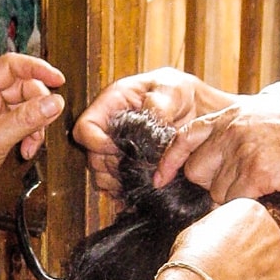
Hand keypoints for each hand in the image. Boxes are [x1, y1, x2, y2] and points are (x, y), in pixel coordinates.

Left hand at [0, 54, 64, 212]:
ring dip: (36, 125)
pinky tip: (27, 150)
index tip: (58, 79)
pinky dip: (30, 136)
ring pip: (27, 108)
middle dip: (38, 105)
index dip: (36, 68)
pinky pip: (23, 125)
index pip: (11, 66)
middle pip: (24, 88)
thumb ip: (26, 119)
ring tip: (32, 143)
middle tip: (46, 121)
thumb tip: (53, 102)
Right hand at [74, 69, 212, 196]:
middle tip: (135, 166)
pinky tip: (142, 189)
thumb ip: (160, 103)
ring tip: (141, 178)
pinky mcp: (126, 166)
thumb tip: (148, 122)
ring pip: (101, 175)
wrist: (195, 111)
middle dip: (110, 166)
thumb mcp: (173, 89)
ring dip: (117, 181)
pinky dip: (125, 191)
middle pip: (91, 156)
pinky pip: (116, 186)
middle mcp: (108, 129)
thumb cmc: (179, 93)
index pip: (85, 127)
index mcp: (111, 105)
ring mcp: (115, 149)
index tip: (116, 148)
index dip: (96, 142)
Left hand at [160, 102, 279, 201]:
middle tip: (239, 182)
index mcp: (229, 116)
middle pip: (196, 171)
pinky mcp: (256, 171)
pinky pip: (235, 200)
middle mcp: (230, 130)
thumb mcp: (263, 119)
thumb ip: (234, 133)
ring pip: (216, 191)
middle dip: (210, 184)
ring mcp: (242, 150)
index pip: (183, 137)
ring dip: (234, 195)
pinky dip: (248, 203)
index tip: (160, 178)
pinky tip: (269, 190)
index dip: (169, 161)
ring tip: (263, 181)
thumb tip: (212, 157)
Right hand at [169, 199, 279, 279]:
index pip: (249, 221)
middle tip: (228, 266)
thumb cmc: (196, 255)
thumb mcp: (201, 227)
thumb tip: (219, 234)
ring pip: (269, 268)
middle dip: (249, 255)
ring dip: (254, 275)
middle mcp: (273, 232)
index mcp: (253, 211)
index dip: (234, 237)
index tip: (224, 246)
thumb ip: (220, 228)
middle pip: (264, 243)